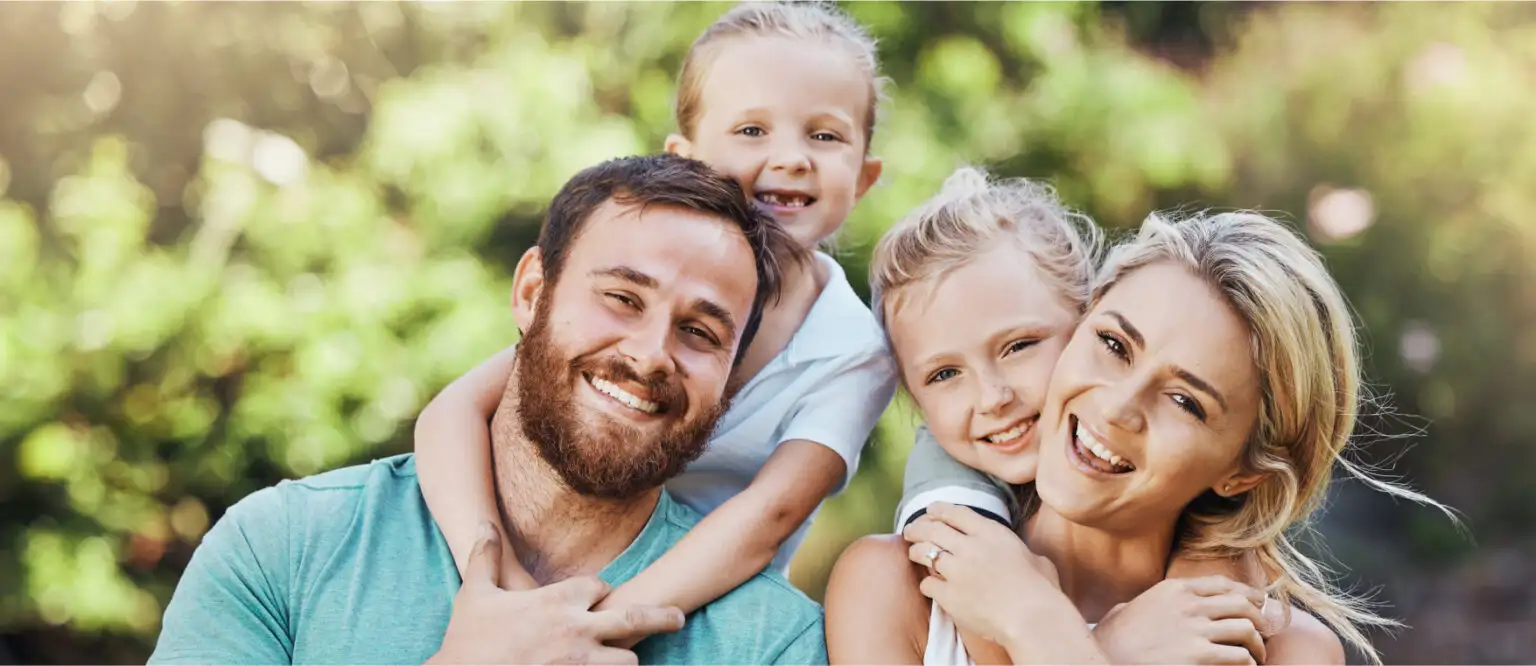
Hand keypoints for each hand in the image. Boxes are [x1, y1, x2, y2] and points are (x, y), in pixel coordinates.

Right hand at [428, 523, 685, 664]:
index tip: (595, 598)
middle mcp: (576, 630)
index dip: (598, 592)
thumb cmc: (467, 640)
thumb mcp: (474, 593)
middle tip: (679, 617)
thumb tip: (483, 522)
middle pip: (636, 617)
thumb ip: (485, 556)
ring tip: (625, 658)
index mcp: (556, 601)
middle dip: (661, 617)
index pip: (598, 586)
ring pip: (628, 659)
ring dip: (626, 659)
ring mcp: (581, 663)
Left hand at [901, 503, 1069, 649]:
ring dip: (916, 551)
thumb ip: (1021, 552)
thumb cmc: (1041, 590)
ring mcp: (957, 570)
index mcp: (991, 533)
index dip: (939, 509)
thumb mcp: (1035, 559)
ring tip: (913, 553)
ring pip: (924, 552)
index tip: (930, 510)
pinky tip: (929, 586)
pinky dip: (927, 584)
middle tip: (910, 530)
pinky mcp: (949, 595)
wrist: (1032, 617)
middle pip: (932, 528)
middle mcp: (970, 547)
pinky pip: (928, 583)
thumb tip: (1025, 557)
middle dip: (917, 527)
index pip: (956, 513)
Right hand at [1092, 576, 1268, 664]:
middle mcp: (1188, 605)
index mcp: (1174, 589)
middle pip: (1242, 605)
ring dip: (1257, 646)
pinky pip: (1240, 657)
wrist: (1104, 659)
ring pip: (1247, 630)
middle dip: (1259, 620)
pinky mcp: (1199, 657)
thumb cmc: (1112, 641)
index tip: (1259, 606)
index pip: (1224, 585)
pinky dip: (1248, 664)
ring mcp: (1194, 630)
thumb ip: (1150, 602)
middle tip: (1263, 635)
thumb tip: (1137, 605)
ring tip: (1256, 657)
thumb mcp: (1130, 608)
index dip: (1248, 595)